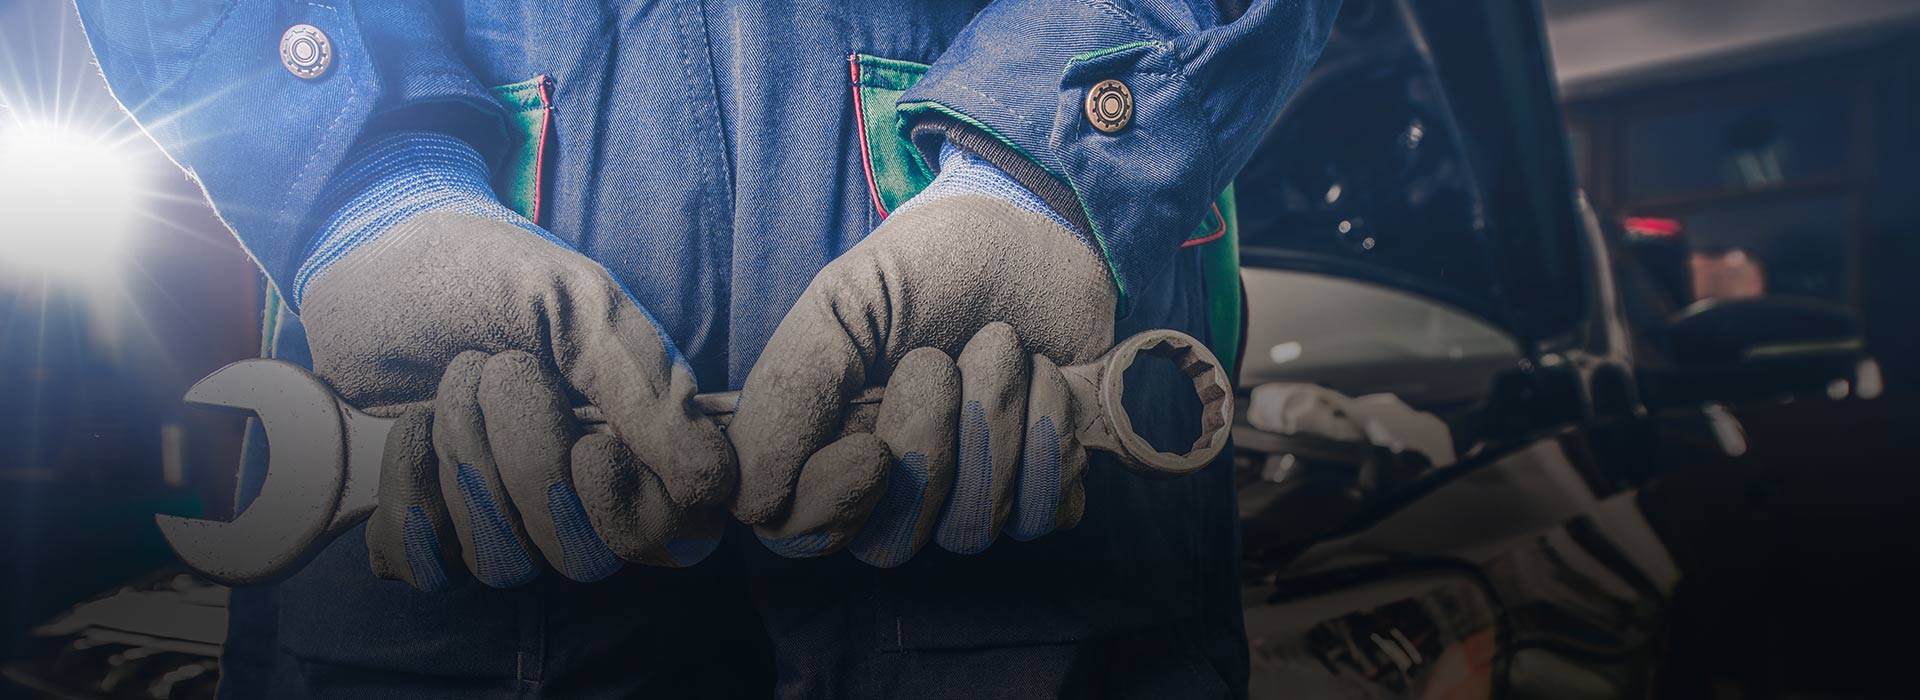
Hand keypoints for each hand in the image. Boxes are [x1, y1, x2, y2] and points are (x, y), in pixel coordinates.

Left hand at [302, 204, 731, 589]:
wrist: (377, 252)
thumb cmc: (490, 273)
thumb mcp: (580, 305)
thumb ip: (649, 390)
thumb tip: (715, 486)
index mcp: (632, 445)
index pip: (669, 540)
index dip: (632, 511)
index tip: (593, 444)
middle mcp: (572, 494)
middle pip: (581, 559)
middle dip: (531, 465)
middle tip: (502, 373)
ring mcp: (497, 516)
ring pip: (504, 564)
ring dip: (467, 463)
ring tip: (449, 387)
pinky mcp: (425, 525)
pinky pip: (426, 568)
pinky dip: (410, 498)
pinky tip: (407, 433)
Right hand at [728, 153, 1116, 566]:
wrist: (1031, 229)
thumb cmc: (927, 266)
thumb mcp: (841, 301)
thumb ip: (789, 388)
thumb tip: (748, 495)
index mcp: (825, 446)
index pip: (798, 535)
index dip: (832, 508)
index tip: (872, 448)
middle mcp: (893, 489)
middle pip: (891, 545)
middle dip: (928, 451)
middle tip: (938, 362)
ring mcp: (970, 496)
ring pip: (971, 531)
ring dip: (993, 424)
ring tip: (1001, 346)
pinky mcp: (1044, 488)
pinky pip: (1045, 515)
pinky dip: (1050, 436)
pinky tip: (1045, 377)